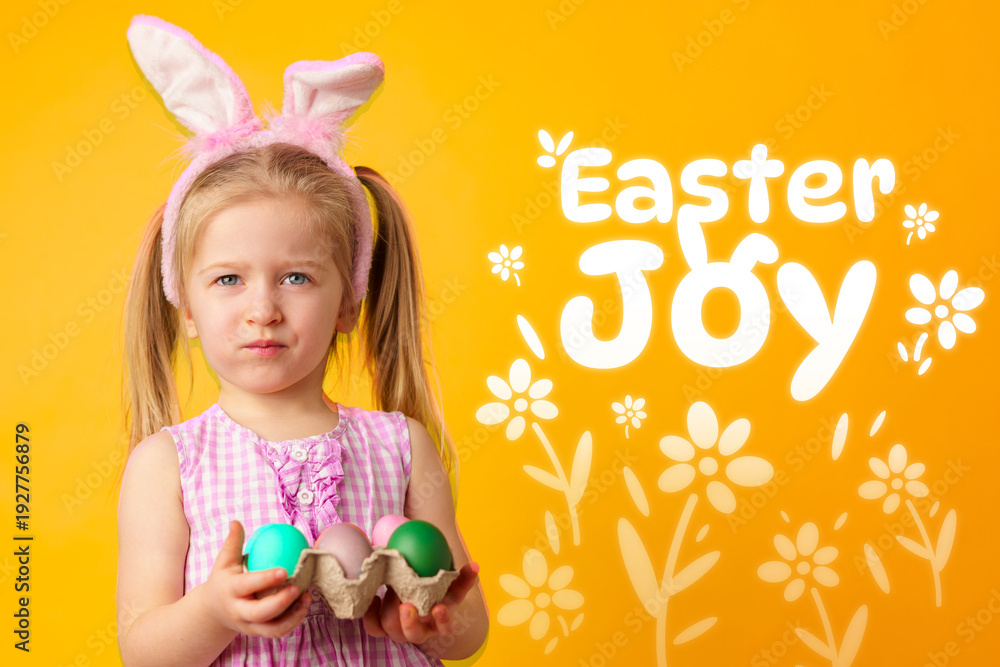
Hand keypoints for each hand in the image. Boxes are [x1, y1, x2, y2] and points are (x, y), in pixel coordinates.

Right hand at [198, 520, 312, 637]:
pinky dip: (293, 621)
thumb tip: (236, 522)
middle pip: (260, 612)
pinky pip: (278, 631)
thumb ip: (232, 543)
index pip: (247, 585)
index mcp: (230, 591)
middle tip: (298, 587)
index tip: (284, 570)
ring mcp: (249, 625)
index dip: (265, 579)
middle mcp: (239, 611)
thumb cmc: (224, 580)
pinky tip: (305, 605)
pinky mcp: (258, 633)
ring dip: (293, 616)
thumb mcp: (224, 562)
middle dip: (281, 602)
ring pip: (272, 628)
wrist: (213, 611)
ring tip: (307, 598)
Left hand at [362, 562, 479, 647]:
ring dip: (390, 611)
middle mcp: (420, 631)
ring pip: (392, 630)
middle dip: (410, 622)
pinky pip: (373, 627)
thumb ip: (462, 576)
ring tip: (389, 590)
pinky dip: (371, 615)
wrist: (415, 593)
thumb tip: (475, 566)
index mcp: (438, 621)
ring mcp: (400, 631)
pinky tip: (375, 598)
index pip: (444, 627)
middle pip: (414, 634)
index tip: (439, 607)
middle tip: (406, 605)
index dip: (442, 620)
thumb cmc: (435, 588)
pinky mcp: (383, 628)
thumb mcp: (450, 583)